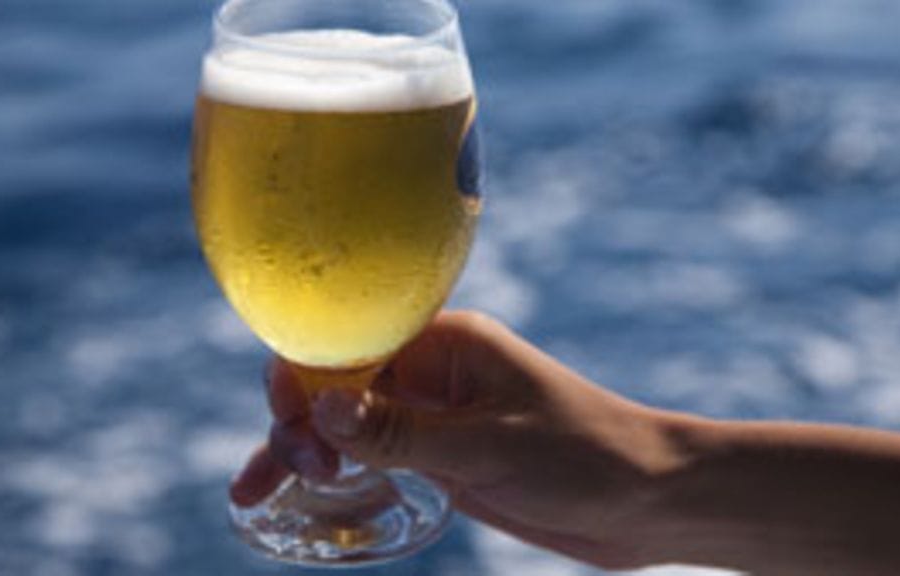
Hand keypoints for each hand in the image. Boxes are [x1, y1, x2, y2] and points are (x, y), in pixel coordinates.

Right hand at [229, 311, 691, 569]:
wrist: (645, 499)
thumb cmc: (585, 456)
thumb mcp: (488, 447)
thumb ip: (401, 432)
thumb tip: (316, 408)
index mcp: (447, 342)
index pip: (352, 341)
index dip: (304, 375)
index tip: (284, 420)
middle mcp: (432, 371)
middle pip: (337, 382)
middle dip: (298, 420)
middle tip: (290, 469)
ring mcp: (433, 415)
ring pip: (346, 424)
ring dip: (302, 451)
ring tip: (253, 494)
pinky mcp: (441, 455)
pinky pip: (374, 457)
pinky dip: (337, 473)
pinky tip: (300, 495)